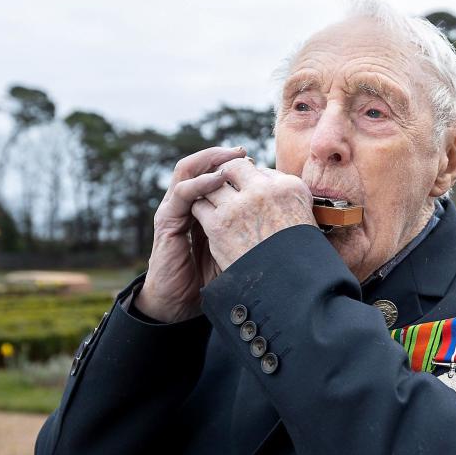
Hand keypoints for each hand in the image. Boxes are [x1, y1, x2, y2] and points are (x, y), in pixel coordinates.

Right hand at [135, 146, 246, 322]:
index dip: (237, 166)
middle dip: (224, 156)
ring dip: (209, 160)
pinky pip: (182, 193)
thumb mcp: (239, 249)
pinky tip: (215, 181)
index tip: (260, 163)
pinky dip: (198, 183)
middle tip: (245, 152)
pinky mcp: (167, 221)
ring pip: (188, 170)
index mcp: (204, 207)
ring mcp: (175, 209)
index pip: (217, 176)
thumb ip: (252, 231)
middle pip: (203, 166)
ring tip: (230, 156)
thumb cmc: (212, 277)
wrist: (180, 303)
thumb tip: (288, 223)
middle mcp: (188, 203)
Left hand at [190, 158, 316, 271]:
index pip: (262, 171)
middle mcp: (266, 190)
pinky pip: (200, 205)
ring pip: (214, 183)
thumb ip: (285, 201)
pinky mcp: (220, 224)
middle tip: (225, 192)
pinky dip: (201, 212)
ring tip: (215, 208)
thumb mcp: (304, 221)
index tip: (249, 194)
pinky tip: (207, 224)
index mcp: (292, 187)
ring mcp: (241, 205)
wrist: (288, 289)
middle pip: (236, 167)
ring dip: (212, 194)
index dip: (252, 182)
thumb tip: (268, 187)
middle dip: (227, 176)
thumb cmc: (299, 260)